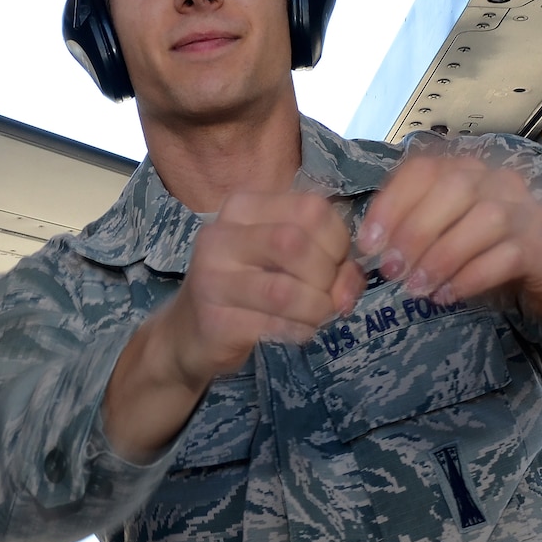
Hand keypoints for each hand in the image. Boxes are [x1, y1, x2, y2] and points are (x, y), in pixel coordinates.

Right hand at [103, 191, 363, 461]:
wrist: (190, 334)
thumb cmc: (247, 288)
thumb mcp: (282, 259)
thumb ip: (324, 256)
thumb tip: (352, 279)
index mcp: (243, 208)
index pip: (310, 208)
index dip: (340, 239)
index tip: (339, 264)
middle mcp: (220, 235)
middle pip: (295, 243)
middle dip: (328, 275)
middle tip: (332, 296)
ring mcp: (211, 278)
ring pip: (285, 290)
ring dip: (317, 308)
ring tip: (319, 316)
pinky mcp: (214, 320)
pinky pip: (273, 325)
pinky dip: (300, 330)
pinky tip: (299, 331)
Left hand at [357, 151, 541, 354]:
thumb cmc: (493, 252)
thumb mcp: (450, 234)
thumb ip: (416, 228)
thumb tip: (370, 246)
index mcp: (467, 171)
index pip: (424, 168)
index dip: (391, 203)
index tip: (368, 243)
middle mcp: (497, 180)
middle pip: (452, 189)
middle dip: (413, 231)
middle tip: (390, 270)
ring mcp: (523, 209)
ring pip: (480, 221)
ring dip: (441, 257)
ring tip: (415, 288)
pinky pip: (504, 256)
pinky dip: (470, 277)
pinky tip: (447, 296)